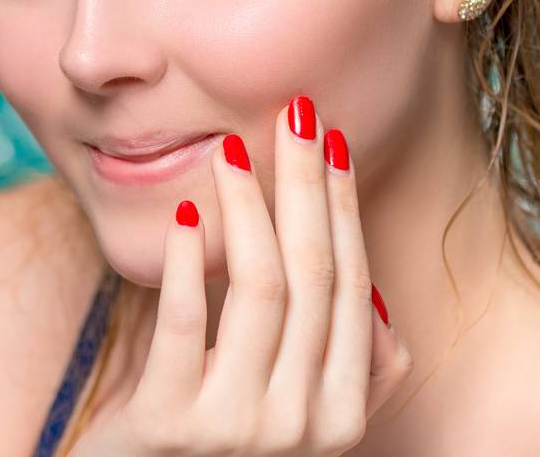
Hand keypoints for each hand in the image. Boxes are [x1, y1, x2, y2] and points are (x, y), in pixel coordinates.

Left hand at [70, 96, 410, 455]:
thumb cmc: (215, 444)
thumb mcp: (294, 413)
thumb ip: (346, 368)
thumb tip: (372, 292)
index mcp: (342, 416)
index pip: (351, 287)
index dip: (343, 209)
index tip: (331, 142)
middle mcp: (301, 426)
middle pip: (314, 276)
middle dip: (307, 184)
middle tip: (296, 115)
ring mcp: (236, 431)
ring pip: (260, 289)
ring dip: (249, 206)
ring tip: (230, 150)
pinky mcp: (168, 427)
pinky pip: (184, 324)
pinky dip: (187, 260)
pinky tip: (186, 212)